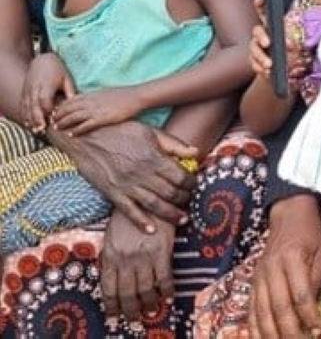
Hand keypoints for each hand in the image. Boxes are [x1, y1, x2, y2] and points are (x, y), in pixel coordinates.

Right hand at [19, 52, 74, 132]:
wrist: (42, 60)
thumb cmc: (58, 70)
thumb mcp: (67, 78)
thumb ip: (70, 91)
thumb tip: (76, 105)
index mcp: (46, 84)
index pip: (45, 100)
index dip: (48, 110)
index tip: (54, 118)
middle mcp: (34, 88)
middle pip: (34, 105)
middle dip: (37, 118)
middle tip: (42, 129)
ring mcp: (27, 91)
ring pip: (27, 107)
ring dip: (30, 119)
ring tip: (36, 130)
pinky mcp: (24, 93)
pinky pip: (22, 106)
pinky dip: (25, 115)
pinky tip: (29, 124)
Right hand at [48, 121, 197, 232]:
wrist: (83, 136)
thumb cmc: (118, 130)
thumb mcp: (149, 131)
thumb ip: (174, 143)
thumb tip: (196, 152)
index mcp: (154, 158)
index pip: (181, 177)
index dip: (192, 183)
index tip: (195, 185)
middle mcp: (143, 174)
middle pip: (171, 193)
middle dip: (185, 200)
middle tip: (190, 201)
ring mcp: (127, 186)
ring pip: (155, 205)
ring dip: (171, 215)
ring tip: (182, 219)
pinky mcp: (112, 193)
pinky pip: (129, 211)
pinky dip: (141, 223)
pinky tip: (152, 230)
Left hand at [52, 86, 144, 135]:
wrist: (135, 96)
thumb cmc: (123, 94)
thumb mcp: (104, 93)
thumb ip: (93, 97)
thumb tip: (87, 101)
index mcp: (90, 95)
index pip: (70, 100)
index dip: (60, 106)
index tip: (55, 112)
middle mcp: (90, 102)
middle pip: (68, 109)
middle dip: (58, 115)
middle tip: (51, 121)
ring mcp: (95, 110)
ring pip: (73, 117)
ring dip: (63, 123)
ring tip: (56, 128)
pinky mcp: (102, 118)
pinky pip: (85, 125)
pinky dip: (77, 130)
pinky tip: (71, 134)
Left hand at [100, 209, 176, 322]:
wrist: (150, 197)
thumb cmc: (130, 215)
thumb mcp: (113, 236)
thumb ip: (113, 256)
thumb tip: (115, 278)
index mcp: (110, 256)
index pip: (108, 289)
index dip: (111, 306)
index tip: (114, 317)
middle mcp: (125, 260)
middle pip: (127, 294)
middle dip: (130, 310)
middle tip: (134, 319)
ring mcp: (143, 257)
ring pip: (145, 290)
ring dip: (149, 304)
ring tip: (151, 311)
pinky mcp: (161, 252)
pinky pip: (164, 278)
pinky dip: (167, 291)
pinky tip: (169, 298)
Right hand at [249, 194, 320, 338]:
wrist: (288, 216)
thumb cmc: (311, 235)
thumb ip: (317, 279)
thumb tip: (313, 311)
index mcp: (292, 258)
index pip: (301, 294)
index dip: (310, 315)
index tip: (320, 328)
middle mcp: (271, 268)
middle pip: (279, 308)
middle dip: (291, 332)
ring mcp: (259, 276)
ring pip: (262, 313)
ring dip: (272, 335)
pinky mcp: (253, 282)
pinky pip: (251, 310)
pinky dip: (255, 328)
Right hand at [250, 0, 308, 89]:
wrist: (281, 72)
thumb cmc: (289, 55)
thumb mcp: (293, 48)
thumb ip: (291, 44)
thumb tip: (290, 44)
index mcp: (271, 29)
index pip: (264, 14)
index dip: (260, 6)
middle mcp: (261, 36)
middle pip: (256, 31)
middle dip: (262, 36)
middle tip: (268, 43)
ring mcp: (255, 48)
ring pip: (254, 50)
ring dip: (261, 57)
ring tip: (269, 65)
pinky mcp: (252, 61)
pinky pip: (253, 63)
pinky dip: (260, 68)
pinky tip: (266, 72)